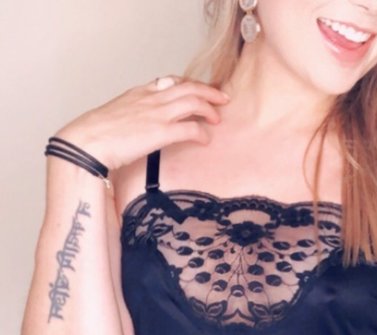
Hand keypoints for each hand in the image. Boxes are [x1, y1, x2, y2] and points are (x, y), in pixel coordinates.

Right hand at [53, 75, 228, 170]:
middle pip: (188, 87)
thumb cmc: (95, 135)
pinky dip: (202, 132)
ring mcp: (157, 114)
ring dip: (210, 109)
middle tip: (222, 98)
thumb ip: (131, 116)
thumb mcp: (115, 116)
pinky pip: (191, 128)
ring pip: (194, 102)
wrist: (86, 142)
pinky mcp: (161, 132)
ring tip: (217, 118)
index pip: (171, 81)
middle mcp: (151, 99)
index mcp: (139, 93)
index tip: (199, 90)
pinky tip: (206, 138)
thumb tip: (137, 128)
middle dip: (209, 92)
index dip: (189, 85)